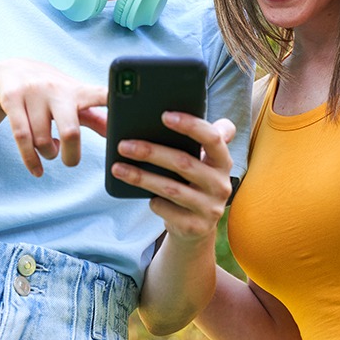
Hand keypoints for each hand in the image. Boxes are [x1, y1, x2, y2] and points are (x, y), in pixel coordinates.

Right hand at [0, 58, 106, 176]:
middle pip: (70, 131)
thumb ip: (95, 118)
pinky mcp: (12, 99)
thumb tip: (116, 135)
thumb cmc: (50, 91)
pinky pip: (21, 137)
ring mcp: (32, 94)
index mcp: (77, 91)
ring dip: (48, 154)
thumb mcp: (73, 99)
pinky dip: (30, 160)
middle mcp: (56, 90)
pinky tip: (37, 170)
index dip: (114, 102)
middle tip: (70, 162)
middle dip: (71, 155)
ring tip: (50, 151)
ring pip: (42, 139)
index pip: (101, 95)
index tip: (128, 111)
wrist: (9, 71)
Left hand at [110, 113, 235, 241]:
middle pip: (184, 163)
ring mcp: (210, 208)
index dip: (191, 125)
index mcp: (222, 161)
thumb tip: (162, 112)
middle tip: (123, 145)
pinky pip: (165, 209)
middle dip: (151, 152)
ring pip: (170, 188)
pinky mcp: (196, 227)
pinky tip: (141, 195)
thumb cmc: (189, 183)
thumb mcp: (196, 161)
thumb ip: (190, 138)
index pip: (213, 138)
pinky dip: (151, 201)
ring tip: (117, 168)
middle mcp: (221, 184)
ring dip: (140, 177)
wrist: (194, 226)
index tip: (164, 115)